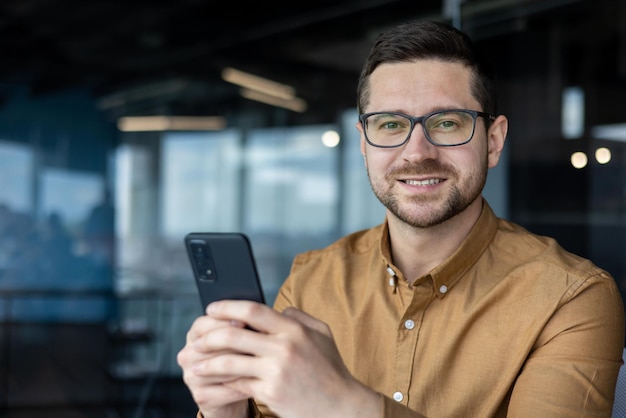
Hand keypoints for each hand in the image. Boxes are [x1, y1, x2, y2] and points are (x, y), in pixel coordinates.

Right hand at [176, 310, 251, 417]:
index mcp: (194, 336)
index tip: (245, 322)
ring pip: (218, 368)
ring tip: (263, 362)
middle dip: (236, 344)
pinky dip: (243, 386)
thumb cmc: (237, 358)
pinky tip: (258, 382)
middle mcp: (187, 355)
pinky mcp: (200, 396)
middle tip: (258, 343)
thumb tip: (255, 319)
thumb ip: (239, 328)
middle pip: (210, 346)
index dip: (224, 322)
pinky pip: (224, 390)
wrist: (232, 392)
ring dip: (242, 366)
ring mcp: (191, 377)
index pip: (203, 325)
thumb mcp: (236, 340)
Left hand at [195, 300, 379, 417]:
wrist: (341, 406)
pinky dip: (221, 384)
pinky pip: (238, 384)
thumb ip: (298, 317)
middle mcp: (283, 347)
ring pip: (229, 361)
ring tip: (195, 363)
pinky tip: (211, 383)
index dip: (227, 306)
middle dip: (209, 335)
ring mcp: (275, 371)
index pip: (252, 310)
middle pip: (234, 333)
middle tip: (197, 338)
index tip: (211, 309)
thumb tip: (277, 309)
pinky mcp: (270, 393)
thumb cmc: (331, 369)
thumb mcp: (322, 334)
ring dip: (207, 362)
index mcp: (293, 329)